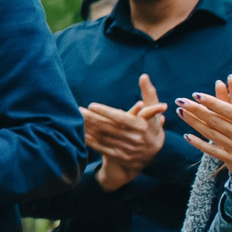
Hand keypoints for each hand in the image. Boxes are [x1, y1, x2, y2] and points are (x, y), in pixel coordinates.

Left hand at [85, 74, 166, 189]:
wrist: (154, 152)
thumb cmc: (151, 124)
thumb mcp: (153, 110)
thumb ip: (148, 93)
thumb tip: (143, 76)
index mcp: (141, 126)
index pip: (121, 118)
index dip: (106, 112)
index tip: (91, 105)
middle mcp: (134, 138)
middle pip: (108, 127)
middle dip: (92, 118)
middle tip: (78, 110)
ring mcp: (126, 149)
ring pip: (103, 137)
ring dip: (88, 129)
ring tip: (76, 119)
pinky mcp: (119, 156)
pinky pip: (102, 148)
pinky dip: (91, 141)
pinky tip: (80, 134)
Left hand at [182, 74, 231, 182]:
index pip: (228, 110)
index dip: (211, 101)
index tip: (196, 94)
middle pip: (214, 120)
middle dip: (195, 109)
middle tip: (180, 100)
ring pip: (210, 133)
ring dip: (193, 122)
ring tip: (181, 112)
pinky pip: (212, 151)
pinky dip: (199, 143)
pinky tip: (187, 136)